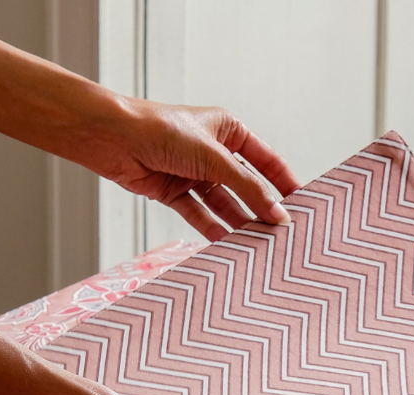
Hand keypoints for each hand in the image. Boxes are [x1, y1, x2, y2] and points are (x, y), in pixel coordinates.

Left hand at [0, 4, 300, 240]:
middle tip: (282, 235)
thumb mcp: (213, 158)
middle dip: (262, 210)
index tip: (304, 207)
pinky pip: (201, 216)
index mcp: (228, 131)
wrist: (110, 138)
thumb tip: (278, 215)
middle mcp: (213, 152)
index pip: (267, 161)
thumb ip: (248, 188)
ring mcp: (194, 174)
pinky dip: (213, 230)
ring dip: (239, 224)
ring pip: (225, 204)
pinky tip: (228, 245)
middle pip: (246, 187)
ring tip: (259, 246)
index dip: (285, 183)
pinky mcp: (176, 192)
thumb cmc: (159, 130)